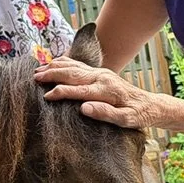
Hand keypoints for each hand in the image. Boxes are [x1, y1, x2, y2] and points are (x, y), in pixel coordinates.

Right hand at [35, 56, 172, 129]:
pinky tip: (53, 63)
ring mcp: (100, 73)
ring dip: (55, 67)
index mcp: (105, 90)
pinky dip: (64, 63)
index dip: (61, 92)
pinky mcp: (100, 73)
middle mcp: (101, 78)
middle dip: (52, 74)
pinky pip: (78, 65)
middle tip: (34, 78)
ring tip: (37, 70)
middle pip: (72, 73)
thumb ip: (105, 113)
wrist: (149, 105)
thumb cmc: (137, 115)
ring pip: (73, 66)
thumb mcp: (125, 120)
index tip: (46, 97)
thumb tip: (84, 108)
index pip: (78, 90)